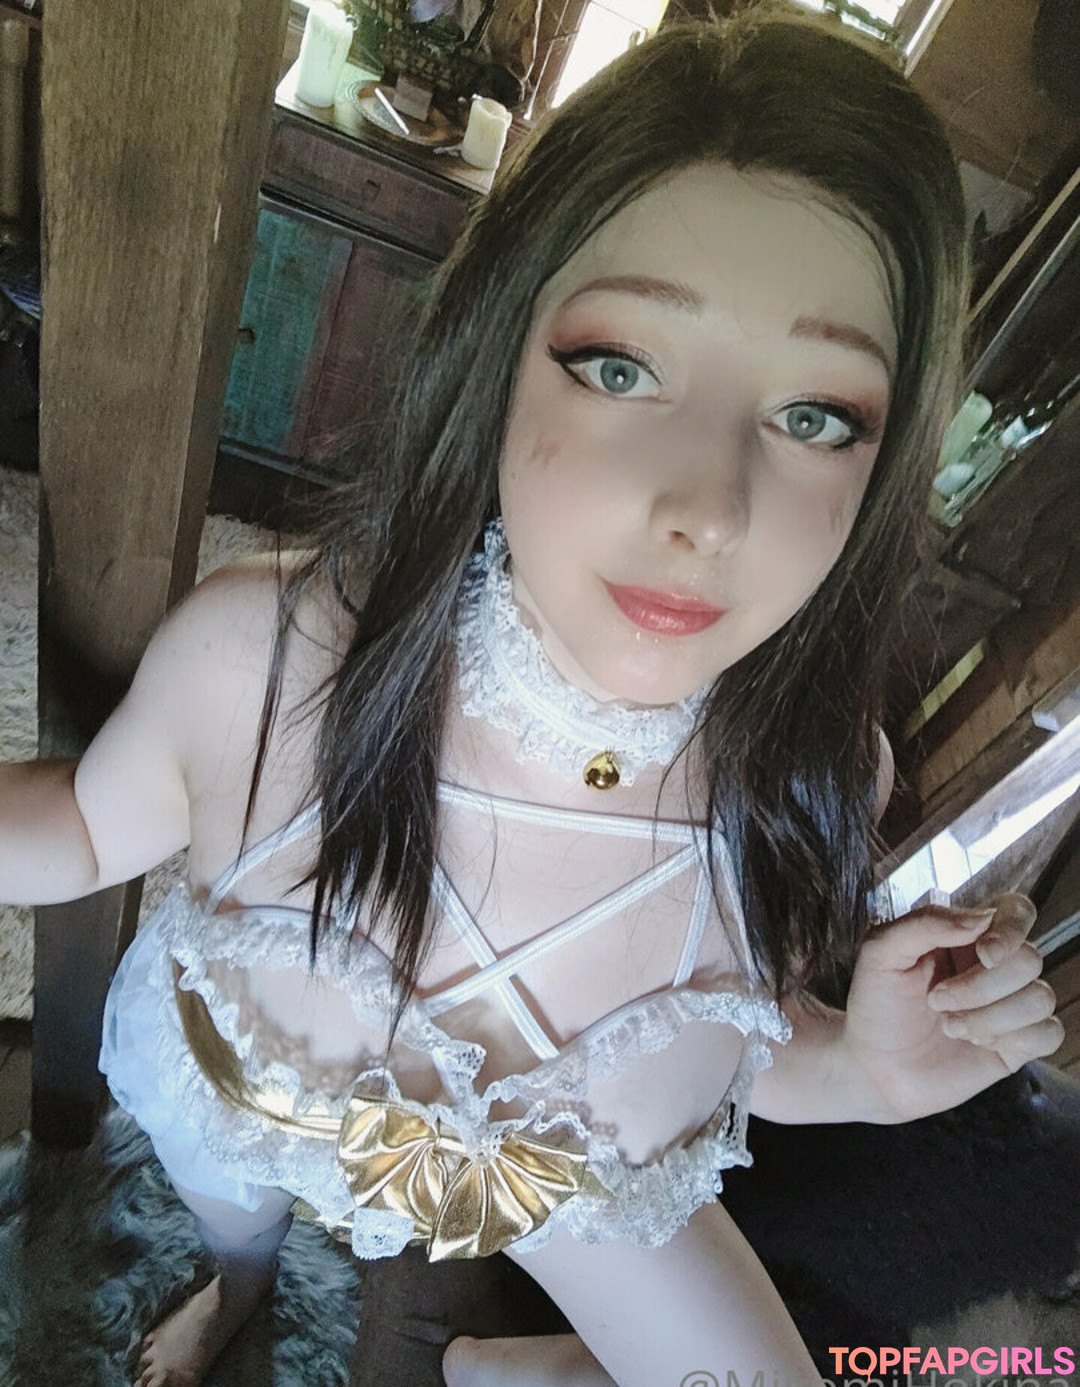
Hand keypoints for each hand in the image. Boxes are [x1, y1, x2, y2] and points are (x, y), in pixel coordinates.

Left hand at [840, 893, 1063, 1121]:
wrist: (873, 1066)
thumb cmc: (876, 1004)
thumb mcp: (880, 953)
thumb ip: (925, 923)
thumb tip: (982, 918)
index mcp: (965, 936)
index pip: (1015, 911)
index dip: (1011, 929)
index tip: (984, 953)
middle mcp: (994, 966)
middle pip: (1028, 959)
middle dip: (980, 986)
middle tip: (935, 1001)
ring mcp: (1009, 1005)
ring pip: (1040, 997)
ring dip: (990, 1016)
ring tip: (949, 1026)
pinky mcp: (1018, 1044)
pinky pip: (1050, 1032)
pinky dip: (1014, 1038)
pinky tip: (977, 1043)